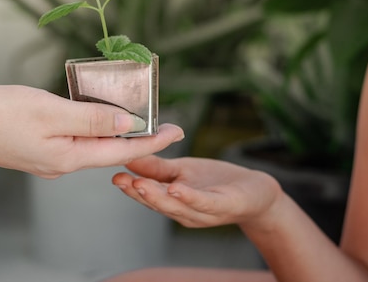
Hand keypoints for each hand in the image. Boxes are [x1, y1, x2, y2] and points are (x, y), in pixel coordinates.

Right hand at [0, 85, 184, 178]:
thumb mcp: (50, 111)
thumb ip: (92, 119)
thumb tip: (128, 124)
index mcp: (68, 158)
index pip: (121, 150)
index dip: (152, 140)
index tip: (178, 130)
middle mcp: (61, 163)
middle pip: (108, 148)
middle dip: (137, 134)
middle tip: (161, 119)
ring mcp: (47, 156)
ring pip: (91, 142)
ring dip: (113, 128)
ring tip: (136, 112)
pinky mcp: (36, 146)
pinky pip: (73, 136)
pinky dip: (90, 124)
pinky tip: (96, 112)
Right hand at [112, 155, 281, 227]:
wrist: (255, 192)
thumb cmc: (216, 182)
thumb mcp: (182, 170)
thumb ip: (156, 167)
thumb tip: (129, 154)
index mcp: (172, 203)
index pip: (148, 197)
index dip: (129, 189)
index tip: (113, 176)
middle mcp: (185, 212)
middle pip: (158, 204)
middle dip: (138, 193)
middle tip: (121, 181)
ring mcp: (204, 212)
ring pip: (177, 206)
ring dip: (157, 197)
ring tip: (140, 184)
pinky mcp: (224, 206)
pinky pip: (204, 203)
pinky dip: (188, 197)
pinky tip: (176, 189)